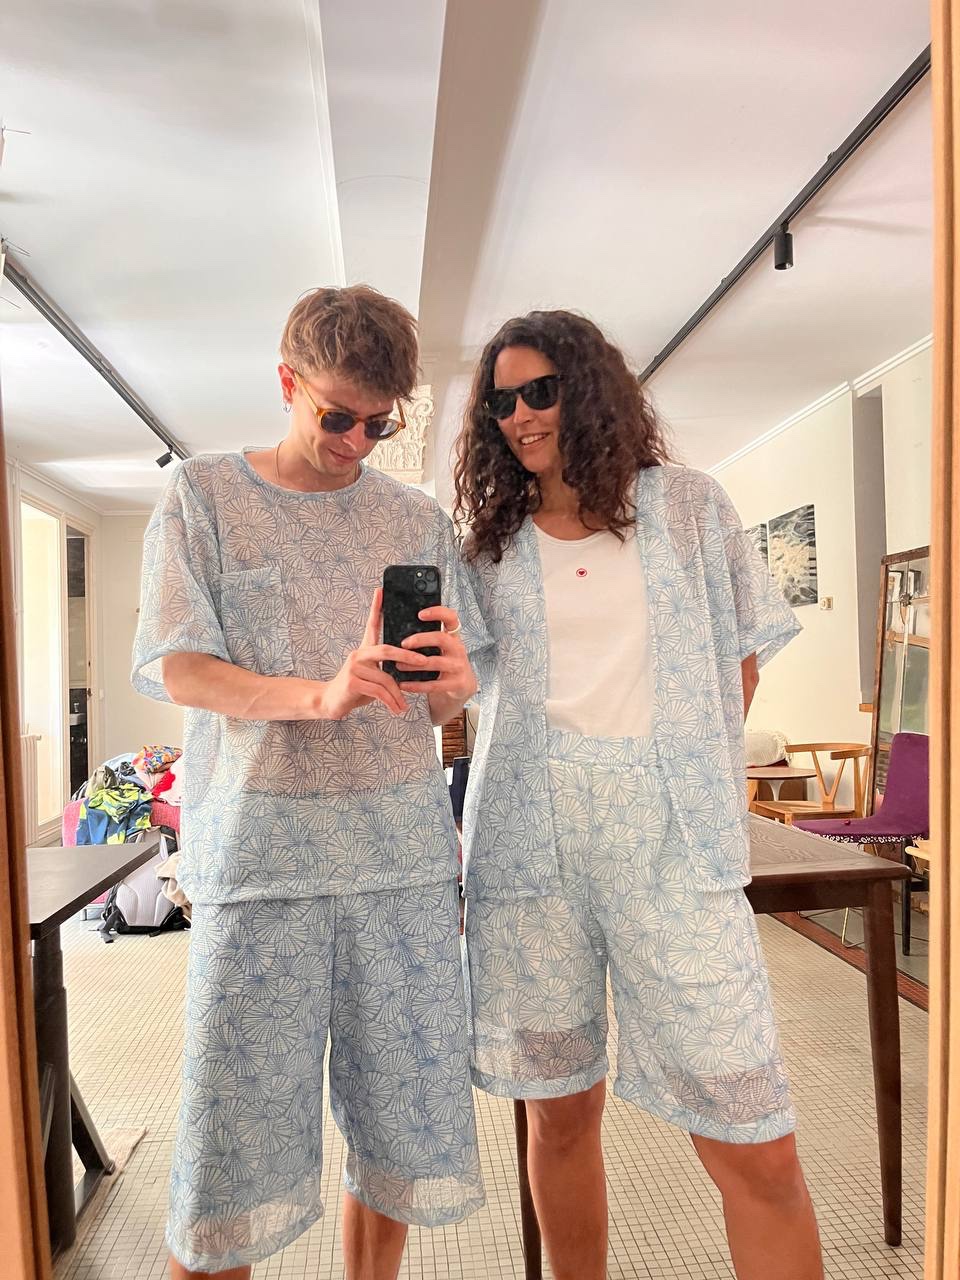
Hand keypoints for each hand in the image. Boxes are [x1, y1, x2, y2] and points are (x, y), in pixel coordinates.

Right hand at [319, 591, 432, 719]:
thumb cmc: (356, 689)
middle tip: (424, 661)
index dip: (376, 607)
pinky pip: (378, 691)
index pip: (371, 625)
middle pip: (387, 650)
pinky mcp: (351, 681)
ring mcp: (354, 667)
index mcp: (365, 650)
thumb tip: (411, 666)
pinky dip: (390, 702)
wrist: (330, 703)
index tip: (381, 590)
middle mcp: (358, 654)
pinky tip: (396, 709)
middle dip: (408, 656)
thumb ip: (386, 669)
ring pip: (386, 678)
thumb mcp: (373, 676)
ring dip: (398, 694)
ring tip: (403, 706)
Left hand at [396, 607, 478, 701]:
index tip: (420, 614)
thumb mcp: (442, 648)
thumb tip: (398, 627)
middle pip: (441, 638)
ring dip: (413, 665)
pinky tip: (403, 684)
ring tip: (398, 665)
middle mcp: (458, 649)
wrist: (463, 686)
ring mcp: (459, 666)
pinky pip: (433, 684)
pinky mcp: (457, 683)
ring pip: (434, 662)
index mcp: (453, 636)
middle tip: (403, 644)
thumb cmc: (445, 662)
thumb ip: (427, 639)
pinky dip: (416, 685)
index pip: (451, 618)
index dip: (438, 612)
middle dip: (420, 639)